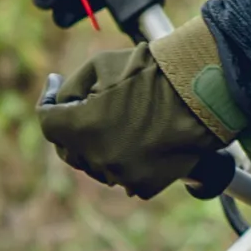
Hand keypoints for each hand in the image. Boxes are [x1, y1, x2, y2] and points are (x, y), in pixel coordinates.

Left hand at [37, 15, 242, 197]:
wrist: (203, 93)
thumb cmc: (154, 72)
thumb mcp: (101, 65)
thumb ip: (70, 86)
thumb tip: (57, 100)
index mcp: (82, 127)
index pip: (48, 122)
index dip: (49, 104)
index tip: (55, 94)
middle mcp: (99, 157)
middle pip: (70, 149)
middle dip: (74, 129)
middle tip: (91, 109)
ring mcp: (122, 175)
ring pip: (97, 165)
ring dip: (101, 147)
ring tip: (123, 122)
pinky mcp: (145, 186)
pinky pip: (124, 177)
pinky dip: (127, 162)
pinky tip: (140, 141)